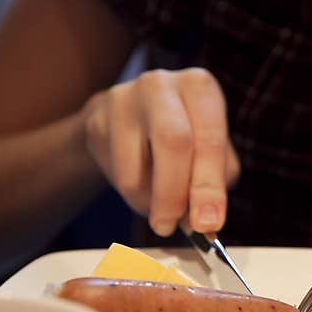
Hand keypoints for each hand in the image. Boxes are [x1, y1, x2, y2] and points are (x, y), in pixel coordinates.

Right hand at [82, 67, 239, 235]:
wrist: (133, 116)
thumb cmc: (186, 136)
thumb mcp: (212, 152)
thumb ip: (215, 184)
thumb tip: (205, 222)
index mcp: (199, 87)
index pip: (209, 139)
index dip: (209, 186)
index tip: (208, 223)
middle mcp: (160, 84)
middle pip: (172, 142)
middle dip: (175, 195)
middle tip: (173, 227)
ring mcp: (123, 100)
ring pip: (136, 169)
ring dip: (151, 203)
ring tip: (162, 212)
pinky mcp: (96, 123)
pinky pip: (115, 175)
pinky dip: (134, 197)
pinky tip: (144, 189)